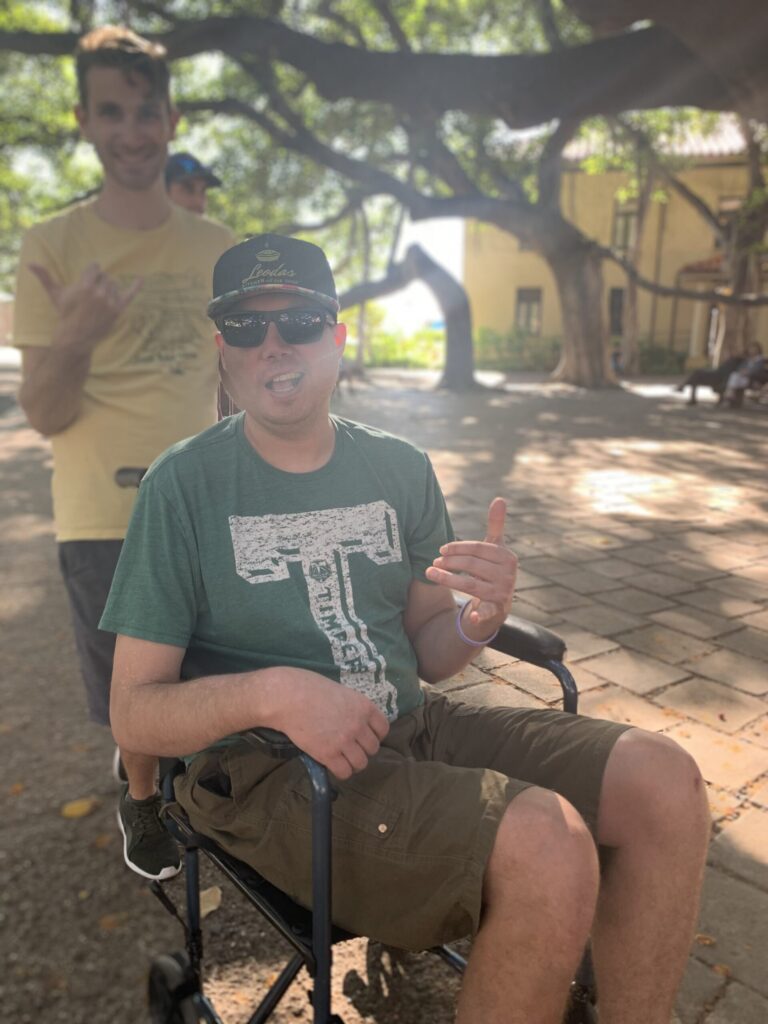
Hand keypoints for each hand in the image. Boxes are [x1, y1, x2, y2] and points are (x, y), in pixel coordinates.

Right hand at [30, 261, 141, 352]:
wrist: (76, 336)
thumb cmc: (65, 313)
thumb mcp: (55, 294)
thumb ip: (44, 277)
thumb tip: (30, 263)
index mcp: (85, 285)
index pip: (95, 268)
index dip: (91, 274)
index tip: (87, 281)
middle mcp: (99, 293)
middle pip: (105, 277)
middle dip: (99, 283)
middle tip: (91, 296)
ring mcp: (110, 302)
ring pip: (114, 285)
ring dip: (108, 290)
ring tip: (98, 302)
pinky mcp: (118, 310)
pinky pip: (130, 295)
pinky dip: (136, 287)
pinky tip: (142, 279)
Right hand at [270, 672, 389, 780]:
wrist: (288, 697)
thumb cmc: (310, 688)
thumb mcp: (341, 692)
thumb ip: (353, 707)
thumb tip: (356, 720)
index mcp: (364, 707)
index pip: (383, 729)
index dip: (375, 735)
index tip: (364, 737)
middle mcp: (359, 725)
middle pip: (373, 748)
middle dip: (362, 749)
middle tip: (349, 748)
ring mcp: (345, 741)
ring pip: (361, 763)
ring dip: (353, 763)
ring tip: (343, 759)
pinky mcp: (328, 754)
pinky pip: (344, 772)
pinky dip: (341, 771)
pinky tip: (333, 764)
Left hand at [425, 496, 517, 632]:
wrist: (498, 604)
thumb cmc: (492, 570)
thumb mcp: (494, 548)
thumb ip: (496, 525)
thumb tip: (499, 499)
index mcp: (507, 557)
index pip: (478, 549)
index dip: (458, 548)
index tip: (441, 550)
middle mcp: (508, 574)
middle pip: (472, 565)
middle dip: (450, 563)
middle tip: (433, 563)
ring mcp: (503, 593)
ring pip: (471, 584)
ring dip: (447, 579)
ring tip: (429, 574)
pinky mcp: (497, 610)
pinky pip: (487, 611)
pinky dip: (479, 614)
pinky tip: (470, 615)